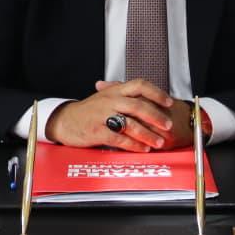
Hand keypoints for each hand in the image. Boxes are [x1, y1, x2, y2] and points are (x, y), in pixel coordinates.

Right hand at [44, 79, 179, 150]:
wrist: (65, 120)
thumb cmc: (88, 110)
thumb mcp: (105, 96)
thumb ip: (123, 92)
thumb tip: (145, 90)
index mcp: (115, 90)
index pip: (140, 85)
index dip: (156, 92)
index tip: (169, 102)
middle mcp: (110, 100)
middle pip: (138, 105)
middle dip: (156, 116)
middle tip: (169, 125)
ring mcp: (103, 115)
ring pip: (130, 123)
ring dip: (147, 134)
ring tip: (159, 142)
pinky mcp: (97, 131)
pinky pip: (119, 139)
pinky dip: (133, 145)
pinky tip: (142, 149)